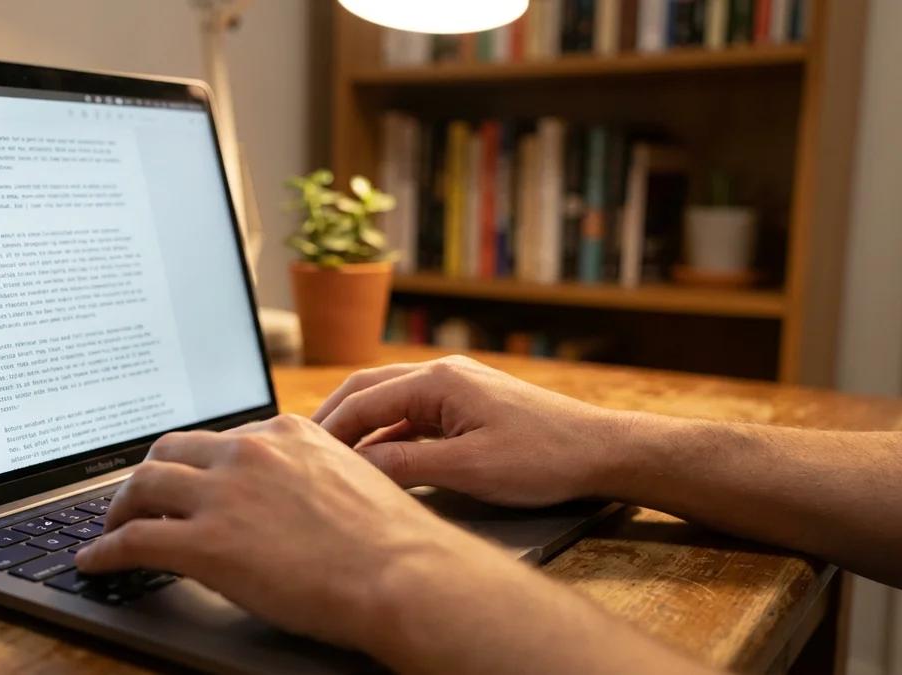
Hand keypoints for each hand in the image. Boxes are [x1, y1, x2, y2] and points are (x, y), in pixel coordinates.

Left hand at [74, 414, 500, 651]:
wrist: (402, 573)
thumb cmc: (391, 541)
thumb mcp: (351, 480)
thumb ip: (310, 474)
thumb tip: (293, 496)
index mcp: (285, 433)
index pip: (220, 439)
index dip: (194, 463)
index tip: (186, 478)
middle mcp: (248, 453)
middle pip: (169, 451)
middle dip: (147, 475)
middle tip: (139, 499)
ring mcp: (223, 495)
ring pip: (143, 486)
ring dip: (119, 508)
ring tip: (111, 528)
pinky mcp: (205, 543)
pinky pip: (135, 540)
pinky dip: (106, 550)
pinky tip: (96, 561)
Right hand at [312, 355, 626, 507]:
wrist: (601, 452)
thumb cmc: (543, 458)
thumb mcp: (467, 470)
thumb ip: (405, 466)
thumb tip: (355, 470)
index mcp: (437, 380)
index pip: (362, 400)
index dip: (327, 430)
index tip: (301, 456)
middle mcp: (442, 373)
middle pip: (368, 390)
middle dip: (333, 419)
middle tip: (302, 451)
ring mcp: (457, 386)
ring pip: (389, 401)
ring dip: (359, 426)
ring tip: (331, 458)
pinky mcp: (469, 404)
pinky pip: (413, 414)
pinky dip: (387, 433)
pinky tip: (377, 459)